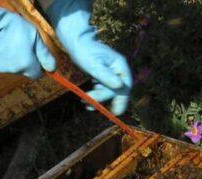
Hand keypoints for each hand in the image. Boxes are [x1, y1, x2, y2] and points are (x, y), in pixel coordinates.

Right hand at [0, 0, 55, 78]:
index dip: (39, 66)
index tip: (37, 55)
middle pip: (25, 70)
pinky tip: (0, 45)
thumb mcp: (35, 38)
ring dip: (15, 59)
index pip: (37, 74)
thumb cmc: (15, 29)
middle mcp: (15, 72)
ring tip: (11, 43)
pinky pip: (1, 63)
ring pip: (13, 67)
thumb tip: (53, 69)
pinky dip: (3, 57)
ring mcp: (2, 70)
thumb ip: (45, 55)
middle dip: (27, 61)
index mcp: (28, 66)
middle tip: (24, 45)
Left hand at [47, 0, 131, 115]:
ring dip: (98, 100)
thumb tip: (120, 86)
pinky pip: (103, 92)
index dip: (122, 101)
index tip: (115, 112)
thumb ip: (106, 75)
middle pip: (117, 92)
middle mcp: (118, 72)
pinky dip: (95, 98)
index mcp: (121, 66)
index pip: (124, 87)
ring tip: (84, 102)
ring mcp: (111, 76)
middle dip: (103, 100)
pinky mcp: (103, 80)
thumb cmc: (85, 51)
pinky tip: (85, 100)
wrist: (77, 43)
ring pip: (109, 94)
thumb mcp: (94, 64)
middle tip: (89, 106)